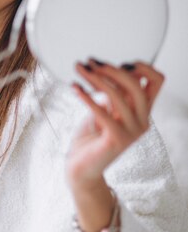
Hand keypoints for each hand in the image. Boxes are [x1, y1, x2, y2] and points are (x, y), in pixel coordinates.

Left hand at [66, 59, 164, 188]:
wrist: (81, 170)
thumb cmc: (90, 138)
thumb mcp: (103, 110)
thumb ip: (111, 93)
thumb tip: (105, 67)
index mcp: (143, 112)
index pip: (157, 81)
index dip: (142, 67)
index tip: (119, 61)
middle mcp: (143, 122)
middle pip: (137, 85)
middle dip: (112, 69)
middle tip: (90, 62)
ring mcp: (132, 132)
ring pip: (118, 95)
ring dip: (95, 79)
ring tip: (78, 70)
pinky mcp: (117, 139)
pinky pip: (102, 112)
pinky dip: (86, 96)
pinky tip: (74, 87)